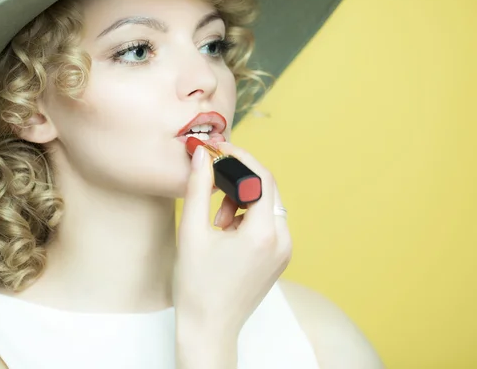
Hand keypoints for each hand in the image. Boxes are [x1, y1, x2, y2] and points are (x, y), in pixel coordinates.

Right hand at [174, 141, 292, 336]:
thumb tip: (202, 155)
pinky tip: (227, 231)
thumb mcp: (192, 233)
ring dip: (242, 200)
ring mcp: (285, 251)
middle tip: (212, 187)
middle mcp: (282, 240)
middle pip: (267, 189)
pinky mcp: (281, 257)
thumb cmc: (196, 285)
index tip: (218, 149)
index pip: (261, 178)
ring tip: (217, 221)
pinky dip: (249, 216)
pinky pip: (269, 222)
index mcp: (263, 234)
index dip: (240, 157)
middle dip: (238, 180)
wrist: (209, 328)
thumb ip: (198, 188)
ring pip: (268, 205)